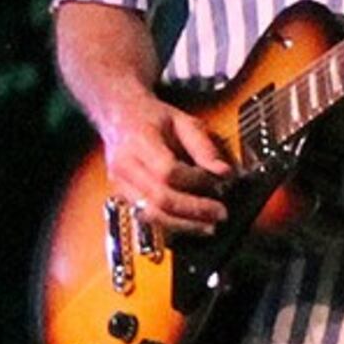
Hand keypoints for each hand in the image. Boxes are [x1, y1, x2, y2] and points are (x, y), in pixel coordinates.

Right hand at [96, 95, 234, 238]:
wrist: (119, 118)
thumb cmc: (152, 118)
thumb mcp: (183, 121)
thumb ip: (203, 146)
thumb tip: (224, 172)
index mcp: (139, 141)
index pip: (167, 171)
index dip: (195, 180)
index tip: (217, 181)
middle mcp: (125, 166)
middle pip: (160, 198)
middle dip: (194, 210)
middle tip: (220, 213)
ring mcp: (120, 184)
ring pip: (151, 215)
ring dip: (184, 224)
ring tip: (209, 226)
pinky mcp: (123, 197)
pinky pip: (147, 217)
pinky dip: (171, 224)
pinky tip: (191, 224)